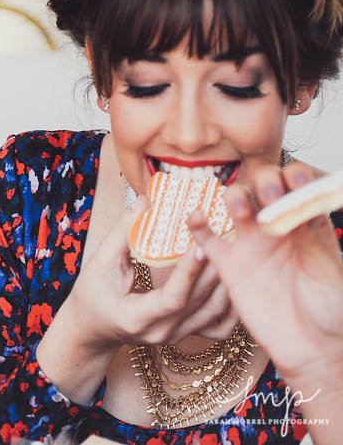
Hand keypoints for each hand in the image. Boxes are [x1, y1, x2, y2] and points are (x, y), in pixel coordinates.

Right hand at [39, 196, 233, 402]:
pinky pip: (218, 324)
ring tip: (234, 249)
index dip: (188, 273)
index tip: (201, 245)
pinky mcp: (186, 333)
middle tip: (226, 235)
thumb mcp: (100, 263)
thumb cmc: (92, 295)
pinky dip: (230, 303)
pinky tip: (234, 279)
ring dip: (226, 281)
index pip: (172, 299)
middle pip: (199, 302)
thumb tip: (145, 201)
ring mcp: (177, 335)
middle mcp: (162, 332)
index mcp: (136, 317)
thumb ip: (123, 233)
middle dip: (214, 267)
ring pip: (214, 312)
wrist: (93, 327)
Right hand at [189, 162, 342, 385]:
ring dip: (234, 196)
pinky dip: (197, 226)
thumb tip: (296, 204)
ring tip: (238, 208)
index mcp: (305, 223)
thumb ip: (311, 237)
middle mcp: (276, 227)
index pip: (296, 184)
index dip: (294, 176)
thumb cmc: (331, 310)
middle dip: (264, 181)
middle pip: (262, 186)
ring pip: (234, 204)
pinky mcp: (229, 266)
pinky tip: (197, 216)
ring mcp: (251, 245)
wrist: (314, 349)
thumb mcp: (328, 269)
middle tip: (269, 194)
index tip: (297, 181)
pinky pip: (207, 240)